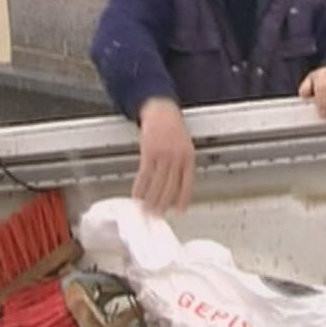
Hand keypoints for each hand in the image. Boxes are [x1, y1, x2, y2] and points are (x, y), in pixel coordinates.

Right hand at [132, 97, 195, 214]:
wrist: (161, 111)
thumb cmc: (173, 127)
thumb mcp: (184, 145)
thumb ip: (182, 164)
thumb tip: (177, 185)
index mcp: (189, 157)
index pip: (187, 183)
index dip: (183, 198)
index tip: (180, 210)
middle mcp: (177, 158)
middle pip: (171, 187)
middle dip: (164, 203)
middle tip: (158, 215)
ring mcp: (164, 155)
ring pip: (157, 184)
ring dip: (151, 199)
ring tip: (147, 210)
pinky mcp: (150, 152)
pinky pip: (144, 175)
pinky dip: (140, 187)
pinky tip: (136, 196)